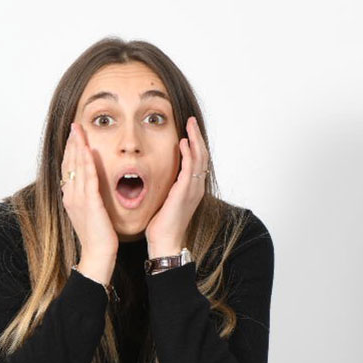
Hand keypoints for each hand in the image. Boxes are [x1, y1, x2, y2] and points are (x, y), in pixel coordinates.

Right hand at [61, 123, 118, 283]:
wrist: (97, 255)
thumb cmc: (97, 237)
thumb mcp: (89, 213)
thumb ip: (88, 198)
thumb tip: (90, 188)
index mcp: (70, 197)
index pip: (68, 168)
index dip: (71, 150)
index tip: (74, 136)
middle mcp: (70, 195)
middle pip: (69, 163)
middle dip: (72, 143)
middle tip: (74, 126)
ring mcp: (78, 198)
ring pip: (76, 166)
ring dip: (77, 146)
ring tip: (78, 130)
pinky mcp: (89, 202)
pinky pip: (88, 177)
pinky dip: (87, 161)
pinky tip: (88, 148)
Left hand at [144, 116, 209, 256]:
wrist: (165, 241)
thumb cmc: (163, 224)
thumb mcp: (166, 200)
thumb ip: (168, 186)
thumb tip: (161, 175)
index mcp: (192, 188)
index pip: (198, 160)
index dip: (195, 144)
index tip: (189, 130)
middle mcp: (196, 187)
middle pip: (202, 155)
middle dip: (197, 136)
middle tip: (191, 121)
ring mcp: (193, 190)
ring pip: (199, 159)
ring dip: (195, 140)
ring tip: (190, 125)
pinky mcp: (185, 193)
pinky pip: (189, 169)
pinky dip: (188, 154)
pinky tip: (183, 143)